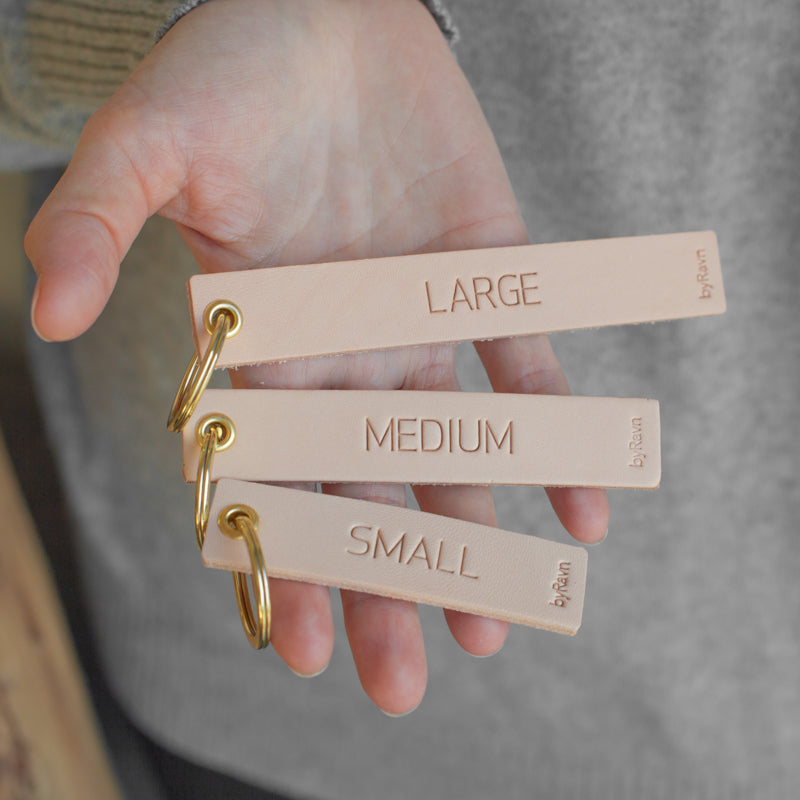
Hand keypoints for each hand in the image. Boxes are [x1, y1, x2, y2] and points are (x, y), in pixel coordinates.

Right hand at [24, 0, 607, 713]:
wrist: (326, 9)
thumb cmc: (228, 70)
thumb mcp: (144, 143)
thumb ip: (92, 223)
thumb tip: (40, 309)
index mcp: (262, 345)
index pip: (268, 474)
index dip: (280, 558)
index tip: (297, 644)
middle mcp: (343, 354)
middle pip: (361, 492)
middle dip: (381, 583)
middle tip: (403, 680)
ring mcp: (418, 325)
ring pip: (448, 453)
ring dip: (473, 535)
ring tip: (495, 622)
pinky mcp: (487, 276)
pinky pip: (527, 366)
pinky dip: (557, 432)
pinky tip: (584, 508)